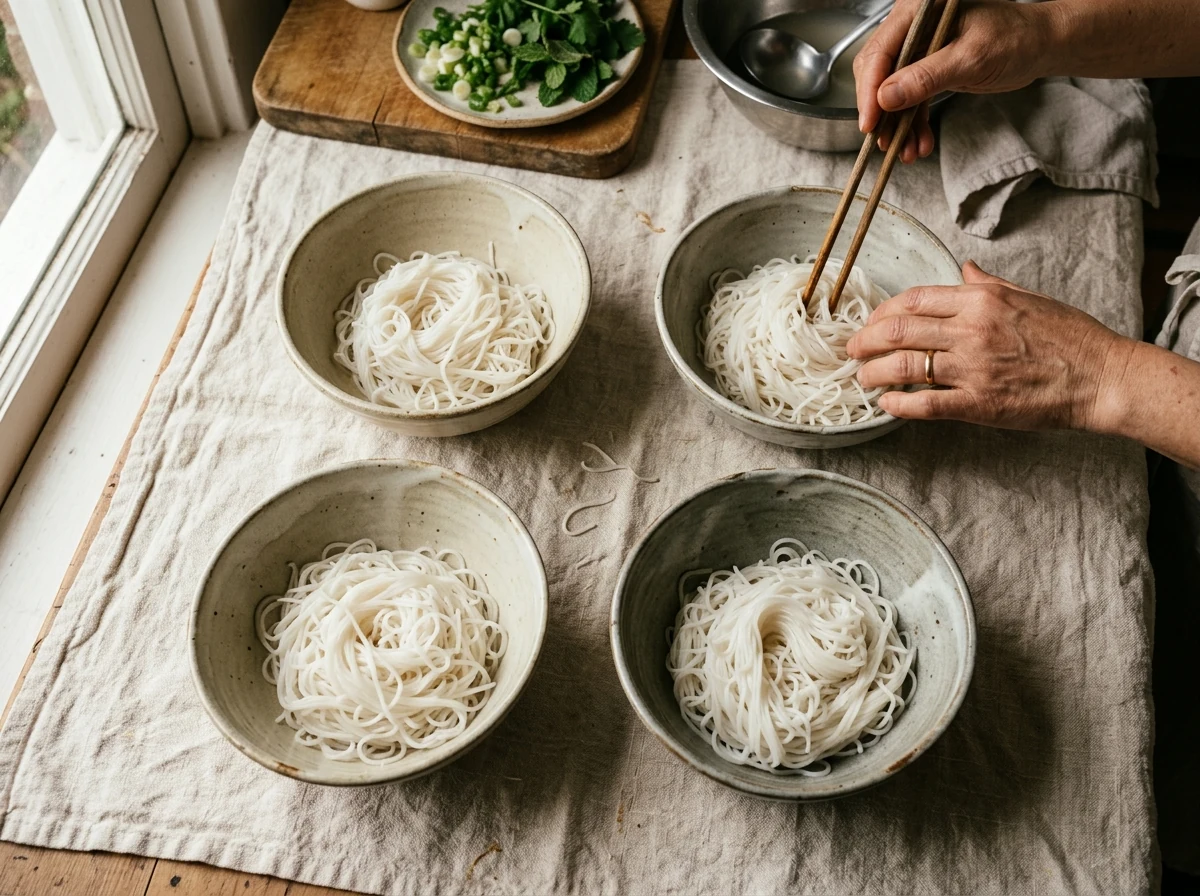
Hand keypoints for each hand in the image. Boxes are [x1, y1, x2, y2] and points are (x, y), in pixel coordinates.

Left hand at [846, 262, 1135, 430]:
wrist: (1101, 376)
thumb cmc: (1069, 336)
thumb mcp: (1027, 296)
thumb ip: (988, 284)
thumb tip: (964, 268)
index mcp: (981, 300)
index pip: (913, 299)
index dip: (882, 312)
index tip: (870, 323)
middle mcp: (972, 330)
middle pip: (898, 330)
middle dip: (865, 341)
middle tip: (852, 350)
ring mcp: (973, 368)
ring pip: (903, 366)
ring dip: (873, 372)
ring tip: (862, 377)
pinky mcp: (980, 404)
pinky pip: (925, 404)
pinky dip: (898, 404)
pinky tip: (886, 404)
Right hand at [853, 0, 1056, 162]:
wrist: (1040, 45)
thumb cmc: (1015, 38)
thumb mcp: (971, 58)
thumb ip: (927, 76)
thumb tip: (887, 97)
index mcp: (920, 10)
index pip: (880, 52)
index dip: (869, 90)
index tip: (870, 122)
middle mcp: (913, 27)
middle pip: (878, 73)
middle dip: (881, 112)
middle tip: (885, 141)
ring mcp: (919, 49)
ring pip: (892, 92)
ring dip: (897, 124)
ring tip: (906, 151)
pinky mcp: (927, 68)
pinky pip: (910, 99)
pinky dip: (912, 123)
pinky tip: (918, 142)